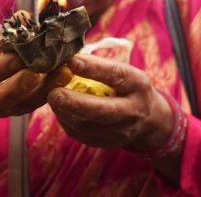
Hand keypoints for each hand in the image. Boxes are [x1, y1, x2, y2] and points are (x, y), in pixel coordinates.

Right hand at [0, 28, 72, 118]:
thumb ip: (4, 31)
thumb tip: (25, 15)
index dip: (0, 68)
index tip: (20, 56)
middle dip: (19, 86)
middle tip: (39, 70)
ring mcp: (0, 108)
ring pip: (20, 107)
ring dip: (43, 90)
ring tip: (62, 72)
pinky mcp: (19, 110)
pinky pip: (35, 104)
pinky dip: (51, 90)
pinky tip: (65, 75)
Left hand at [46, 53, 173, 152]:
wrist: (148, 120)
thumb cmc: (127, 87)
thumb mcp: (123, 72)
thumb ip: (100, 66)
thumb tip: (66, 57)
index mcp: (136, 84)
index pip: (116, 75)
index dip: (94, 68)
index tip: (71, 61)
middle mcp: (132, 110)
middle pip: (102, 111)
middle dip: (75, 103)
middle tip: (54, 93)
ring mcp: (121, 131)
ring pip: (88, 127)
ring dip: (65, 113)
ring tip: (52, 99)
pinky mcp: (107, 143)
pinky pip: (81, 135)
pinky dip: (66, 122)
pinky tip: (60, 110)